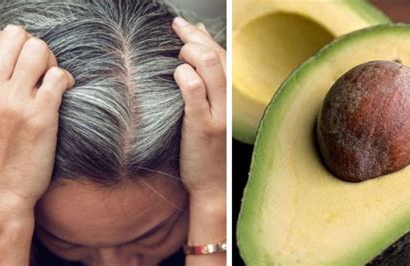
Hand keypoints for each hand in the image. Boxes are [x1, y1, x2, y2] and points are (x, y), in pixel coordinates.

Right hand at [0, 25, 73, 212]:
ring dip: (50, 61)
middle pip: (18, 36)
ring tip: (50, 81)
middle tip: (38, 70)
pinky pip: (59, 77)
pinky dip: (65, 79)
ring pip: (39, 51)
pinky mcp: (42, 115)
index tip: (21, 64)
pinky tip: (63, 93)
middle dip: (33, 47)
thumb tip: (9, 71)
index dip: (14, 45)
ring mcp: (17, 101)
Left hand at [173, 17, 225, 203]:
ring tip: (177, 54)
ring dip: (190, 53)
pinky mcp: (203, 126)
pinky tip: (175, 73)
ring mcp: (219, 114)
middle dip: (195, 37)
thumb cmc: (209, 149)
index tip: (187, 25)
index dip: (204, 36)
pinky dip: (184, 76)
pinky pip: (194, 91)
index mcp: (234, 98)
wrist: (213, 186)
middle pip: (217, 55)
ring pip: (210, 66)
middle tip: (177, 29)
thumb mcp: (215, 115)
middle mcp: (230, 102)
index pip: (224, 55)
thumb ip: (208, 85)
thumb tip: (194, 55)